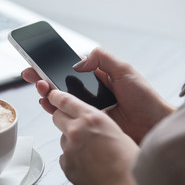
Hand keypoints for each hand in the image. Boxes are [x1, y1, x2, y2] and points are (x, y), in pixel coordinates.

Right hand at [22, 47, 174, 142]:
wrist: (153, 125)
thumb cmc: (144, 98)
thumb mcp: (125, 70)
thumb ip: (102, 59)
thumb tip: (79, 61)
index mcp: (97, 77)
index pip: (69, 69)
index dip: (52, 65)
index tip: (38, 62)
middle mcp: (89, 92)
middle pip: (59, 84)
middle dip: (42, 77)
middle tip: (30, 74)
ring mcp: (86, 108)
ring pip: (59, 99)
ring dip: (45, 92)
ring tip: (40, 87)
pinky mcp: (86, 123)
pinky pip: (65, 115)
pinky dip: (52, 109)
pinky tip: (46, 103)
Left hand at [48, 90, 145, 184]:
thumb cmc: (127, 161)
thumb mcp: (115, 130)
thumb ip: (96, 122)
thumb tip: (87, 122)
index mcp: (91, 118)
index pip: (65, 100)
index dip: (56, 96)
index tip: (52, 94)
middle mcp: (76, 130)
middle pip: (57, 116)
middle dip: (63, 118)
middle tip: (74, 125)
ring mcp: (68, 148)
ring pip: (62, 137)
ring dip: (71, 140)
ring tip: (89, 151)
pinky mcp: (65, 164)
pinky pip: (64, 155)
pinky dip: (72, 157)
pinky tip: (87, 162)